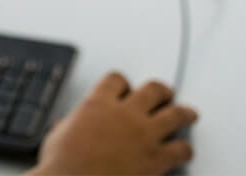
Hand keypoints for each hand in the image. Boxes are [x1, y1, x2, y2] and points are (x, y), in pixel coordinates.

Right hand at [31, 72, 197, 175]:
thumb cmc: (63, 165)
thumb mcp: (57, 137)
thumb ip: (69, 126)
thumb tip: (66, 127)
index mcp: (98, 104)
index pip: (117, 80)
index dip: (122, 83)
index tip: (124, 87)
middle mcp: (126, 114)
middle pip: (153, 89)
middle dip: (161, 91)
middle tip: (164, 94)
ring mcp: (145, 135)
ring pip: (176, 114)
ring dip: (184, 113)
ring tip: (188, 113)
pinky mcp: (157, 159)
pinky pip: (181, 149)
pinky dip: (184, 149)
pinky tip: (184, 150)